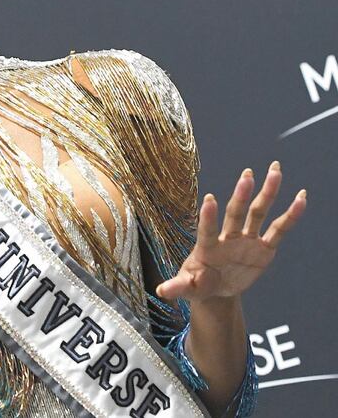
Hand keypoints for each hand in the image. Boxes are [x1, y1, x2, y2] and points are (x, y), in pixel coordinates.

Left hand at [156, 161, 306, 302]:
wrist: (215, 287)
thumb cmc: (198, 283)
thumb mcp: (187, 287)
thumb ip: (177, 286)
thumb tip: (161, 291)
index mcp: (207, 248)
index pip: (207, 230)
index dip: (208, 217)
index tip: (209, 199)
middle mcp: (227, 238)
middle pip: (235, 213)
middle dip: (241, 195)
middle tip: (247, 175)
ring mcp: (246, 240)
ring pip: (257, 213)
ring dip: (267, 193)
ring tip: (275, 171)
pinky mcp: (263, 248)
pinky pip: (278, 230)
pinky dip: (290, 216)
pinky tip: (300, 198)